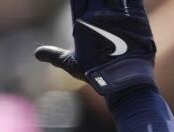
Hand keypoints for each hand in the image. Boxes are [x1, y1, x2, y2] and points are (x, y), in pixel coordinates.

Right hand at [36, 0, 156, 95]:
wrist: (124, 81)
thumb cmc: (97, 74)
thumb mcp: (72, 64)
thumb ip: (55, 55)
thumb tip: (37, 53)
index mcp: (82, 22)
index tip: (85, 0)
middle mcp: (99, 15)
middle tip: (97, 2)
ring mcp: (118, 15)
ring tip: (112, 0)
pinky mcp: (136, 19)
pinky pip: (133, 0)